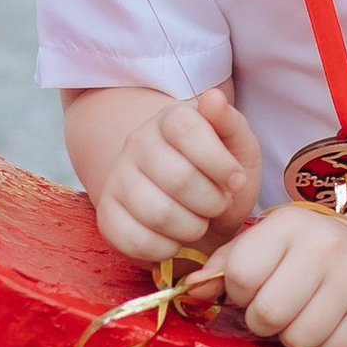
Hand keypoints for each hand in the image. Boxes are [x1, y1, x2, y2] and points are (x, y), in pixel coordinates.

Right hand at [91, 86, 260, 265]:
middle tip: (217, 205)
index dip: (219, 163)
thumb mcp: (239, 148)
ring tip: (198, 221)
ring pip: (159, 213)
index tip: (236, 181)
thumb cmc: (219, 176)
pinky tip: (176, 239)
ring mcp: (118, 179)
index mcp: (171, 119)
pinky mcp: (107, 216)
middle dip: (211, 202)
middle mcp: (137, 143)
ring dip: (192, 228)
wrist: (193, 207)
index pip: (188, 129)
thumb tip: (212, 97)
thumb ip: (230, 124)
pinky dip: (166, 249)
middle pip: (178, 178)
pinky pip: (137, 240)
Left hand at [214, 203, 346, 346]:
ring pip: (298, 339)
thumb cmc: (304, 250)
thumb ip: (223, 266)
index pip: (240, 275)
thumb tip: (189, 292)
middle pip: (268, 314)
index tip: (255, 286)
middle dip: (263, 321)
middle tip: (276, 309)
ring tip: (304, 314)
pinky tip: (330, 324)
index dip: (239, 291)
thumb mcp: (264, 243)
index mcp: (289, 225)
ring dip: (293, 336)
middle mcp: (326, 247)